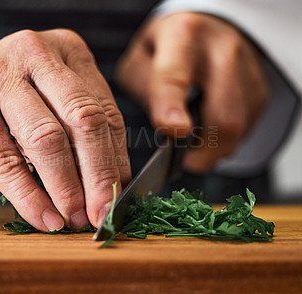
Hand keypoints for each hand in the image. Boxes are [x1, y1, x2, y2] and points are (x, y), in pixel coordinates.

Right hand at [0, 29, 130, 230]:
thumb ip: (82, 133)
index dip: (116, 160)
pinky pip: (6, 161)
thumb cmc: (10, 98)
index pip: (105, 112)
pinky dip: (29, 196)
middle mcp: (38, 54)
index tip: (118, 196)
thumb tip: (113, 185)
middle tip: (103, 213)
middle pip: (83, 120)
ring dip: (66, 188)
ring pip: (47, 139)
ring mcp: (0, 76)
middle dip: (98, 174)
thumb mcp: (52, 100)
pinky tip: (44, 217)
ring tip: (74, 218)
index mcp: (68, 51)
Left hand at [116, 13, 267, 171]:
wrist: (207, 28)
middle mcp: (221, 51)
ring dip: (215, 148)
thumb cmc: (167, 48)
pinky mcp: (259, 89)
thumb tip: (166, 131)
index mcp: (181, 38)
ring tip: (196, 141)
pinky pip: (246, 129)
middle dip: (204, 152)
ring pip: (239, 129)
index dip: (172, 108)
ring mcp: (246, 70)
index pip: (173, 78)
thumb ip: (144, 91)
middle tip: (187, 162)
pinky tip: (210, 128)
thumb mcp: (140, 60)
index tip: (174, 131)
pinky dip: (226, 139)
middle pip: (224, 117)